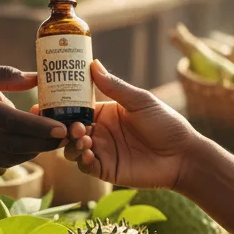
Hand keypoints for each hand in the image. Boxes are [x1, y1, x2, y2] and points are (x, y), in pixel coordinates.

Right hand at [0, 63, 64, 169]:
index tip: (60, 126)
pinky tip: (33, 146)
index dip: (37, 127)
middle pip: (12, 144)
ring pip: (7, 157)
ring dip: (34, 152)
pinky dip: (19, 156)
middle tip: (67, 136)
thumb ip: (5, 75)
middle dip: (43, 143)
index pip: (9, 120)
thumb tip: (38, 78)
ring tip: (54, 141)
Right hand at [62, 60, 197, 189]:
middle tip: (72, 126)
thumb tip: (93, 63)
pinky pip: (85, 166)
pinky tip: (88, 154)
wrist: (183, 156)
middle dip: (64, 127)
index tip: (50, 103)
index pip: (76, 107)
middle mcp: (100, 131)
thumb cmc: (166, 124)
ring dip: (71, 144)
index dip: (63, 105)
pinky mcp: (105, 169)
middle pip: (70, 128)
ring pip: (73, 148)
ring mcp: (101, 151)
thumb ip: (115, 87)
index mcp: (105, 112)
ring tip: (83, 139)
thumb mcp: (140, 101)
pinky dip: (82, 160)